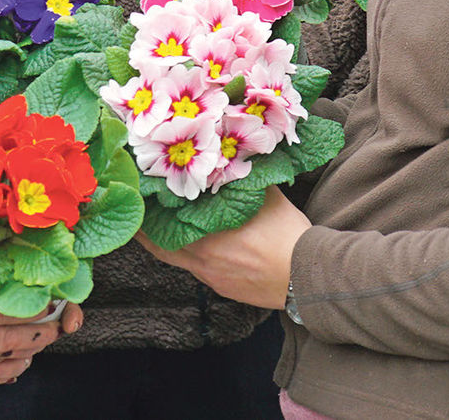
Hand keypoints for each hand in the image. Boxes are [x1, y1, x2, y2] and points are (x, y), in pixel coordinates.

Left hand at [138, 186, 310, 309]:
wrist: (309, 279)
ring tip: (160, 228)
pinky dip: (191, 256)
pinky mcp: (224, 288)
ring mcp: (212, 278)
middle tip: (139, 215)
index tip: (138, 198)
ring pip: (179, 260)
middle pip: (162, 247)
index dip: (148, 213)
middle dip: (148, 232)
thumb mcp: (267, 197)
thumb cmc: (289, 237)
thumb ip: (243, 179)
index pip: (163, 226)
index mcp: (207, 237)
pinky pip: (198, 270)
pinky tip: (196, 245)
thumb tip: (232, 160)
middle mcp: (203, 260)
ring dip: (169, 244)